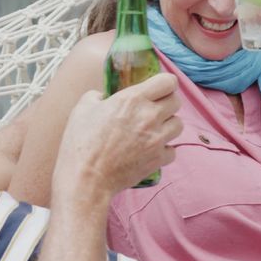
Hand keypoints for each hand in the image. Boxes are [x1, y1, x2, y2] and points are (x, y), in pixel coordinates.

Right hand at [52, 73, 181, 200]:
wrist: (86, 179)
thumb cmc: (81, 143)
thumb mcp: (82, 109)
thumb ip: (96, 96)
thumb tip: (103, 97)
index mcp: (133, 99)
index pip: (168, 81)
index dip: (165, 83)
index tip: (159, 88)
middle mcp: (150, 116)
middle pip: (176, 101)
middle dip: (167, 102)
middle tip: (154, 108)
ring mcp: (157, 139)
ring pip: (179, 125)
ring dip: (168, 125)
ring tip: (153, 129)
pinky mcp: (158, 159)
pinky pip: (173, 150)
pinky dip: (165, 150)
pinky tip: (151, 150)